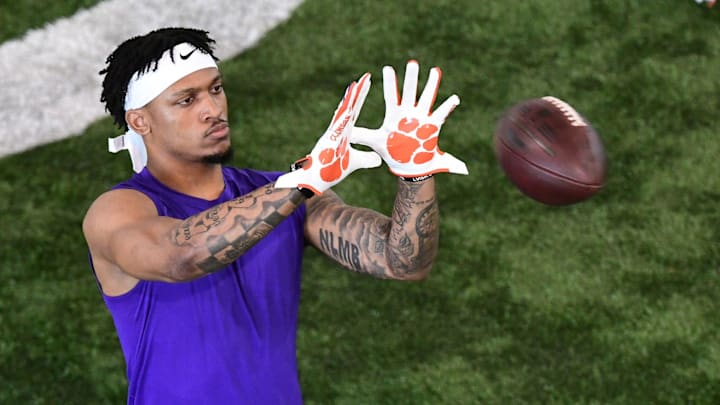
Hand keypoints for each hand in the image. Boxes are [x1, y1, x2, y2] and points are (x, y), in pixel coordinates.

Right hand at [275, 73, 381, 194]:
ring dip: (350, 99)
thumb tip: (379, 159)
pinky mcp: (328, 141)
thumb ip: (366, 159)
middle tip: (366, 77)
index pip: (355, 111)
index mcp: (344, 132)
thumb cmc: (331, 170)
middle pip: (351, 107)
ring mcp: (332, 134)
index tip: (368, 84)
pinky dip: (342, 117)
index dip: (361, 98)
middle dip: (358, 92)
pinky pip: (337, 127)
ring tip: (357, 85)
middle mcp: (338, 130)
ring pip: (343, 113)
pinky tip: (348, 107)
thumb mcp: (355, 163)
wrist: (315, 180)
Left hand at [351, 60, 467, 176]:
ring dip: (431, 85)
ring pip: (427, 98)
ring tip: (435, 71)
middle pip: (410, 92)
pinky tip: (454, 98)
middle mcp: (408, 113)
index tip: (387, 68)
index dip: (390, 83)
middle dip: (411, 79)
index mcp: (394, 115)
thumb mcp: (376, 142)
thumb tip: (346, 133)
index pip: (391, 96)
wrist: (409, 166)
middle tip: (412, 63)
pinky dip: (448, 106)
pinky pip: (441, 114)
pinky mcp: (433, 126)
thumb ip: (363, 136)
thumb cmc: (391, 152)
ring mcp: (421, 118)